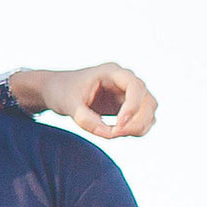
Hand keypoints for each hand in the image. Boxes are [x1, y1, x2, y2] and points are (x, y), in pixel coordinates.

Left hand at [31, 64, 157, 139]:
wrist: (57, 90)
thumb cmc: (61, 92)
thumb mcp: (67, 105)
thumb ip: (84, 118)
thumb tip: (107, 133)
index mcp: (111, 72)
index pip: (135, 86)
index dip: (132, 107)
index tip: (118, 126)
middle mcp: (125, 81)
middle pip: (148, 101)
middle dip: (136, 122)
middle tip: (112, 134)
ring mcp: (130, 93)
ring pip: (149, 111)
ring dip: (137, 127)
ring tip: (111, 134)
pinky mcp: (129, 106)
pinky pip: (143, 119)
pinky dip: (134, 130)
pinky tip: (114, 133)